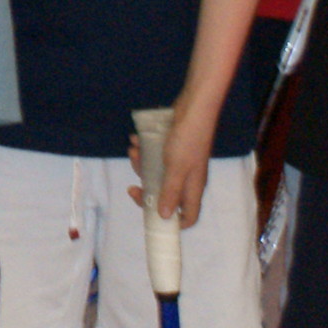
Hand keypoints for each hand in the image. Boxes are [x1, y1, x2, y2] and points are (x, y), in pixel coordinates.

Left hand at [128, 101, 222, 228]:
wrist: (194, 106)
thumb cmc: (188, 139)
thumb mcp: (176, 168)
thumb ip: (170, 192)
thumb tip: (163, 216)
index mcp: (192, 188)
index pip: (188, 216)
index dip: (172, 222)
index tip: (150, 215)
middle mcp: (187, 178)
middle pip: (165, 195)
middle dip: (146, 188)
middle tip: (132, 185)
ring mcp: (180, 162)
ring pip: (157, 173)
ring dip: (141, 164)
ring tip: (133, 150)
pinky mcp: (173, 148)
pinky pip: (156, 155)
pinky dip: (145, 150)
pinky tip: (136, 139)